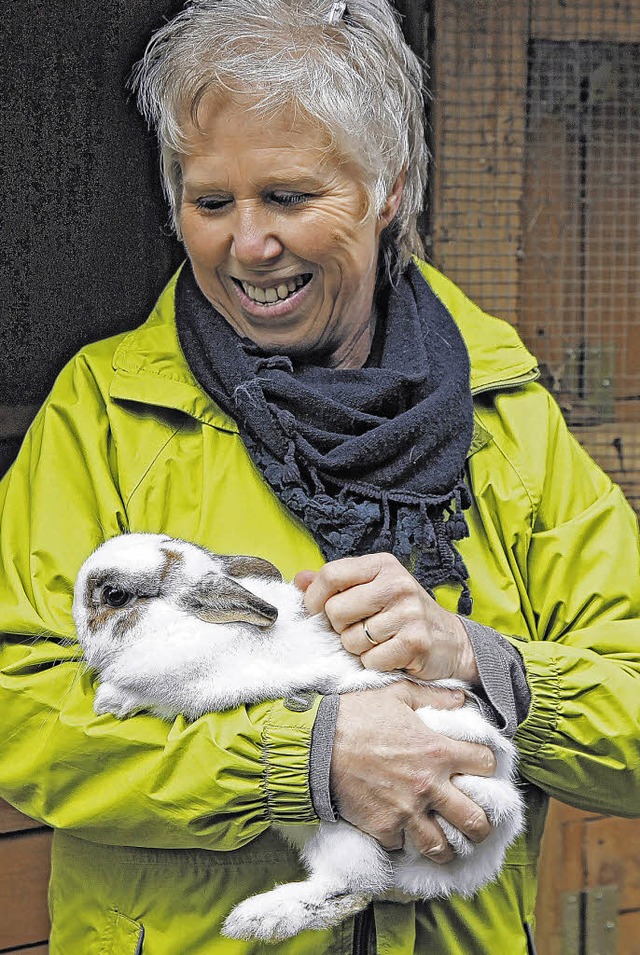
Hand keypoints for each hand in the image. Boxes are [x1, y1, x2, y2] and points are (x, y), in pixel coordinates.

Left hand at [295, 553, 478, 683]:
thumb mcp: (371, 589)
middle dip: (340, 627)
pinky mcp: (415, 642)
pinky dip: (375, 663)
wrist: (450, 641)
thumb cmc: (402, 613)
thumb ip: (335, 584)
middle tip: (359, 628)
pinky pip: (371, 660)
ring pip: (351, 639)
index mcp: (382, 565)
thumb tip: (299, 579)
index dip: (315, 597)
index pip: (331, 574)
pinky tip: (390, 654)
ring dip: (359, 648)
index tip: (317, 611)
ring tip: (378, 641)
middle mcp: (397, 583)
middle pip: (335, 611)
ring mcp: (408, 612)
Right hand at [329, 682, 495, 859]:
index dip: (486, 765)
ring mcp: (406, 811)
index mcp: (436, 751)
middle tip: (476, 824)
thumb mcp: (397, 694)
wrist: (316, 744)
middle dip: (481, 825)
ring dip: (446, 846)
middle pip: (475, 820)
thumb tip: (461, 698)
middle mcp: (428, 785)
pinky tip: (401, 833)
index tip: (478, 768)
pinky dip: (402, 842)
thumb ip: (433, 696)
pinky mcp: (382, 828)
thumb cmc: (356, 715)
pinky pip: (401, 846)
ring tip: (445, 842)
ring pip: (442, 847)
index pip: (485, 764)